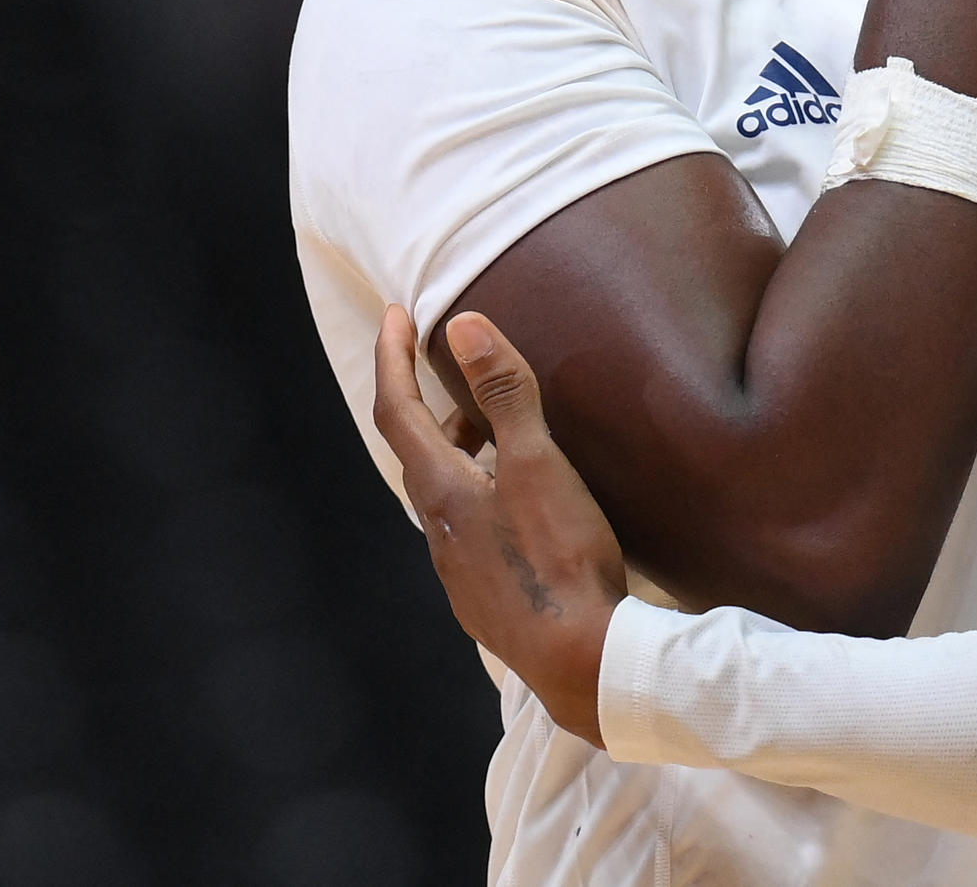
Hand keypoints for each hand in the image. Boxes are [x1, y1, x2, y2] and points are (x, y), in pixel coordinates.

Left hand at [374, 305, 624, 743]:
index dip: (393, 358)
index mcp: (441, 492)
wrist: (583, 663)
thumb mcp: (539, 464)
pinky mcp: (489, 600)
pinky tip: (524, 505)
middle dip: (430, 402)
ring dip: (462, 452)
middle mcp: (439, 533)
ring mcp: (461, 573)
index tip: (396, 313)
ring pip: (449, 495)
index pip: (397, 411)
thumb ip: (503, 394)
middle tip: (453, 366)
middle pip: (420, 454)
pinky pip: (473, 530)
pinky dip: (485, 493)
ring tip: (499, 431)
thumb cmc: (559, 557)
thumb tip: (463, 326)